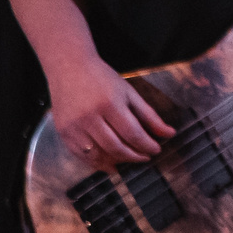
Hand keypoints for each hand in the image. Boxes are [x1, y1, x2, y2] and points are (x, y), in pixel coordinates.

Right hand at [46, 48, 174, 164]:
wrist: (69, 68)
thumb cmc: (102, 78)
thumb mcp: (130, 93)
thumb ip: (149, 115)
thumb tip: (169, 134)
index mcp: (110, 104)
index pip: (132, 133)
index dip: (147, 146)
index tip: (156, 150)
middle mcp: (89, 117)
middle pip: (115, 147)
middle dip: (134, 156)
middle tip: (145, 157)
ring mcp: (73, 126)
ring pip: (97, 155)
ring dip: (116, 162)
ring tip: (129, 160)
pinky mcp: (63, 132)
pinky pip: (80, 155)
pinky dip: (95, 163)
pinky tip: (108, 164)